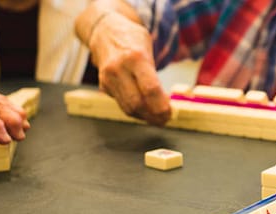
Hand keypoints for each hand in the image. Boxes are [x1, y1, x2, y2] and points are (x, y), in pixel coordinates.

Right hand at [85, 9, 170, 124]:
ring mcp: (108, 79)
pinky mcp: (104, 86)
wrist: (104, 32)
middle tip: (166, 118)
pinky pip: (123, 105)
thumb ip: (155, 74)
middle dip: (154, 116)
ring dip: (146, 117)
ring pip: (128, 108)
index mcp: (135, 57)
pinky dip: (137, 112)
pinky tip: (146, 112)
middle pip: (137, 103)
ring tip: (158, 118)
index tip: (171, 112)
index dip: (161, 106)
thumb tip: (166, 101)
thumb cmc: (132, 40)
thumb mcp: (148, 49)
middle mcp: (119, 69)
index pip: (150, 89)